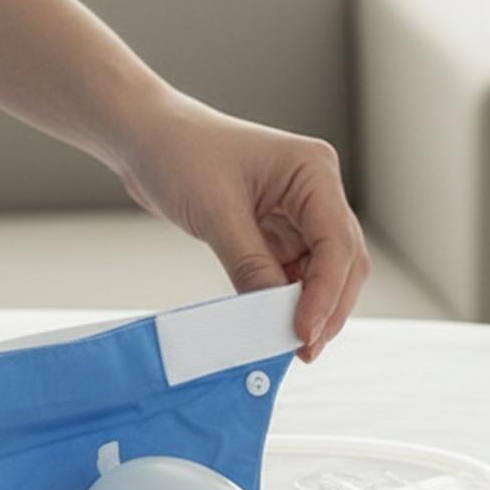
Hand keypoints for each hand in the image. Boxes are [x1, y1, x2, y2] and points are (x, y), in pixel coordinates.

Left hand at [116, 92, 368, 360]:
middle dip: (327, 306)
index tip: (303, 332)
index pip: (336, 242)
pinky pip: (293, 275)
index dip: (325, 292)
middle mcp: (314, 191)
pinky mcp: (277, 233)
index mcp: (313, 170)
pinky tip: (273, 325)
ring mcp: (298, 213)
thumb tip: (274, 318)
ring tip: (289, 345)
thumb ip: (250, 266)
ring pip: (323, 273)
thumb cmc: (179, 154)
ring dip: (310, 308)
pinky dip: (287, 302)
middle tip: (304, 350)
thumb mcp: (215, 212)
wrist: (146, 139)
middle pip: (342, 261)